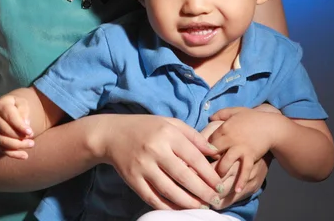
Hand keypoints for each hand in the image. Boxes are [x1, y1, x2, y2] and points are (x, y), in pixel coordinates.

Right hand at [0, 95, 34, 158]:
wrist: (5, 107)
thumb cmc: (16, 105)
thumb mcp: (22, 102)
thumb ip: (24, 111)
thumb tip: (25, 125)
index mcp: (1, 106)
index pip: (10, 117)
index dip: (20, 126)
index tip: (30, 132)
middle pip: (5, 131)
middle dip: (19, 137)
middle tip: (32, 140)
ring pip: (2, 142)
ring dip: (17, 146)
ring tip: (31, 145)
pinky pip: (2, 149)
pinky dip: (13, 154)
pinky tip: (24, 155)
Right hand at [96, 114, 221, 209]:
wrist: (113, 134)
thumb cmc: (146, 127)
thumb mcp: (170, 123)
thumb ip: (193, 136)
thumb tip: (215, 151)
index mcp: (167, 133)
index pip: (193, 156)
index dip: (209, 173)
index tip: (220, 183)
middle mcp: (155, 150)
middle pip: (183, 176)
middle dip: (203, 191)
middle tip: (216, 199)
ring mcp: (143, 166)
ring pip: (169, 190)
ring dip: (188, 202)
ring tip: (202, 206)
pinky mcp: (133, 180)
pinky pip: (153, 198)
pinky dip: (168, 207)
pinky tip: (180, 209)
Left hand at [206, 108, 274, 194]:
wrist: (271, 126)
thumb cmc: (252, 118)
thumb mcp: (235, 111)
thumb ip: (221, 113)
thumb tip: (210, 118)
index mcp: (224, 128)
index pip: (209, 141)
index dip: (205, 149)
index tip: (204, 155)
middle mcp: (230, 139)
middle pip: (214, 153)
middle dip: (209, 162)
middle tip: (204, 171)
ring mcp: (241, 149)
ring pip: (225, 163)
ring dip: (220, 172)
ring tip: (217, 180)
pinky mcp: (251, 156)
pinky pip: (244, 170)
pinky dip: (241, 181)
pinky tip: (236, 190)